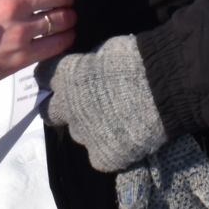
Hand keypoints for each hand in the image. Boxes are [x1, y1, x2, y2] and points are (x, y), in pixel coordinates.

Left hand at [42, 35, 165, 171]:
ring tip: (117, 122)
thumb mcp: (104, 51)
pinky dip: (111, 150)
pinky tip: (128, 140)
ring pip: (80, 134)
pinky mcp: (104, 157)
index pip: (44, 77)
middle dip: (61, 109)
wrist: (165, 85)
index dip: (54, 79)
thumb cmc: (138, 59)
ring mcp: (85, 135)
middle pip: (50, 112)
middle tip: (82, 107)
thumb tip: (86, 71)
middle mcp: (68, 108)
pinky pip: (101, 156)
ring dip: (92, 129)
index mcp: (66, 77)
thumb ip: (87, 65)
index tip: (63, 80)